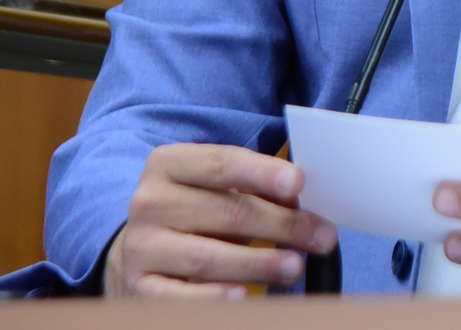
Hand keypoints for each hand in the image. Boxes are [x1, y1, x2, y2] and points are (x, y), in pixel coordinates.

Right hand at [105, 143, 337, 297]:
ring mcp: (141, 246)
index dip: (262, 173)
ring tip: (294, 267)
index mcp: (169, 164)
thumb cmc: (196, 212)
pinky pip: (178, 297)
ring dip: (257, 263)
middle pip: (224, 211)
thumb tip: (301, 203)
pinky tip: (243, 297)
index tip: (299, 184)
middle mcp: (149, 201)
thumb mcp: (218, 190)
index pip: (221, 163)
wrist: (142, 250)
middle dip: (280, 224)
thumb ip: (254, 189)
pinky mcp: (139, 286)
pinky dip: (213, 297)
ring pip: (206, 257)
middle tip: (321, 237)